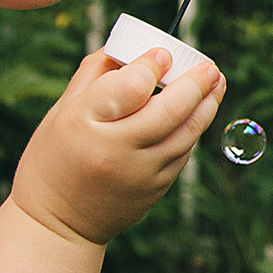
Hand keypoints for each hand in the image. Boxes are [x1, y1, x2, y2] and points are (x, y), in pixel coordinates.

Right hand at [9, 46, 222, 245]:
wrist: (56, 225)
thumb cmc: (55, 158)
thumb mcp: (61, 112)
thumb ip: (95, 77)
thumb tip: (131, 47)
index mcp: (84, 124)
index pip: (130, 87)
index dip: (152, 66)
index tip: (163, 54)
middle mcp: (115, 150)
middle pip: (169, 110)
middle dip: (196, 83)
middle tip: (210, 66)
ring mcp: (139, 174)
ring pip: (185, 133)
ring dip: (207, 106)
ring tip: (217, 83)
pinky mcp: (154, 191)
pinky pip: (181, 153)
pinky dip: (192, 130)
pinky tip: (198, 114)